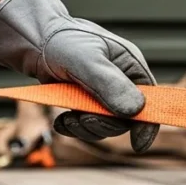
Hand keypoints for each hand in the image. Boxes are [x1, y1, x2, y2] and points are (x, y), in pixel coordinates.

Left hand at [0, 0, 158, 151]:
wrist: (34, 40)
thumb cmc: (63, 40)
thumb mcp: (88, 60)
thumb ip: (111, 85)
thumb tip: (135, 111)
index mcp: (131, 67)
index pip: (151, 100)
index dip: (148, 123)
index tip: (139, 144)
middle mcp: (121, 82)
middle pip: (125, 119)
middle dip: (104, 125)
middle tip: (83, 118)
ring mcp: (102, 94)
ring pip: (105, 126)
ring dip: (86, 127)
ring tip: (68, 119)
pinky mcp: (84, 102)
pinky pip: (87, 125)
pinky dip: (73, 127)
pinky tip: (61, 120)